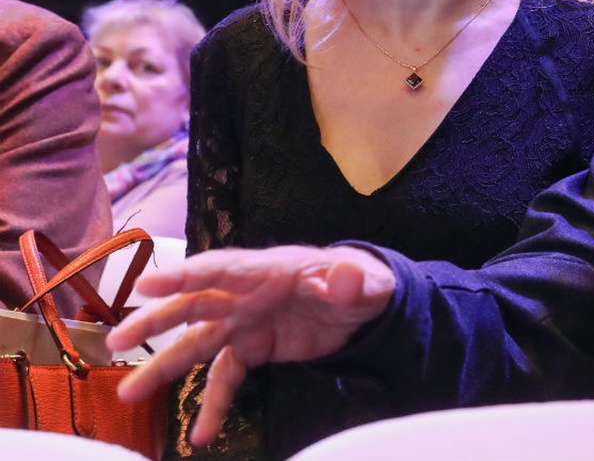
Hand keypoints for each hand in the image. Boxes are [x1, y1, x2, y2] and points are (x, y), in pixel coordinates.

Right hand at [107, 245, 395, 446]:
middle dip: (157, 321)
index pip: (222, 269)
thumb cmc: (361, 282)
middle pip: (195, 304)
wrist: (363, 303)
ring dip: (164, 366)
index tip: (146, 284)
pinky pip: (224, 377)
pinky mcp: (252, 348)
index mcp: (271, 270)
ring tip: (129, 393)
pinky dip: (212, 404)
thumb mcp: (367, 281)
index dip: (185, 275)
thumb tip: (342, 278)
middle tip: (117, 341)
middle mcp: (248, 294)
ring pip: (196, 343)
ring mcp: (246, 322)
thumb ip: (352, 281)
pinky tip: (201, 434)